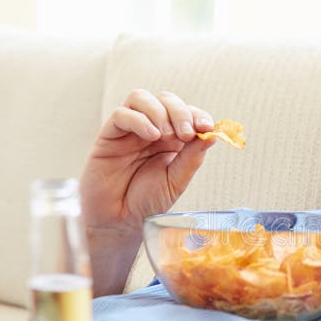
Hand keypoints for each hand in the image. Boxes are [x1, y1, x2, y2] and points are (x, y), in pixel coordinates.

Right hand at [80, 90, 214, 295]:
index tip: (206, 126)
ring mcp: (129, 131)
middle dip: (180, 112)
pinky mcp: (109, 136)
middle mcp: (151, 130)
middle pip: (166, 99)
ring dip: (159, 112)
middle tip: (185, 134)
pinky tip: (150, 136)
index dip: (197, 114)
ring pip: (141, 98)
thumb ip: (192, 157)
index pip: (186, 113)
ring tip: (166, 136)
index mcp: (172, 140)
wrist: (119, 222)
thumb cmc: (147, 203)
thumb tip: (211, 134)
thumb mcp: (176, 181)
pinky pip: (121, 114)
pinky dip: (139, 120)